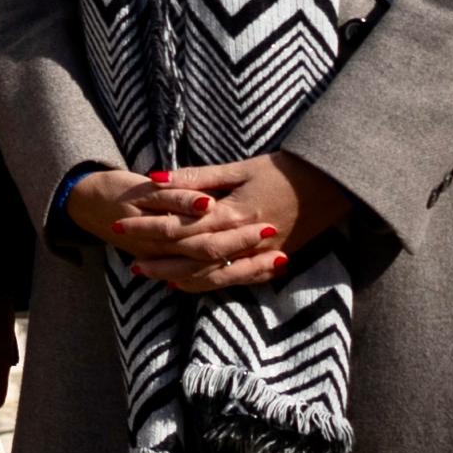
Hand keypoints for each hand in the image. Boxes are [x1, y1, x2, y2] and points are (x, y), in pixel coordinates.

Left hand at [64, 153, 349, 298]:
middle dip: (157, 258)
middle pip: (192, 254)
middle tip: (127, 261)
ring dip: (178, 277)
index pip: (181, 225)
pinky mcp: (273, 260)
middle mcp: (246, 237)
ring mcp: (261, 253)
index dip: (148, 228)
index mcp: (234, 211)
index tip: (119, 227)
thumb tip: (155, 179)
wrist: (333, 183)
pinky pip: (238, 280)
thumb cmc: (284, 169)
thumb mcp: (240, 167)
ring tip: (148, 276)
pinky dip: (210, 285)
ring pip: (212, 274)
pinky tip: (186, 285)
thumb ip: (198, 178)